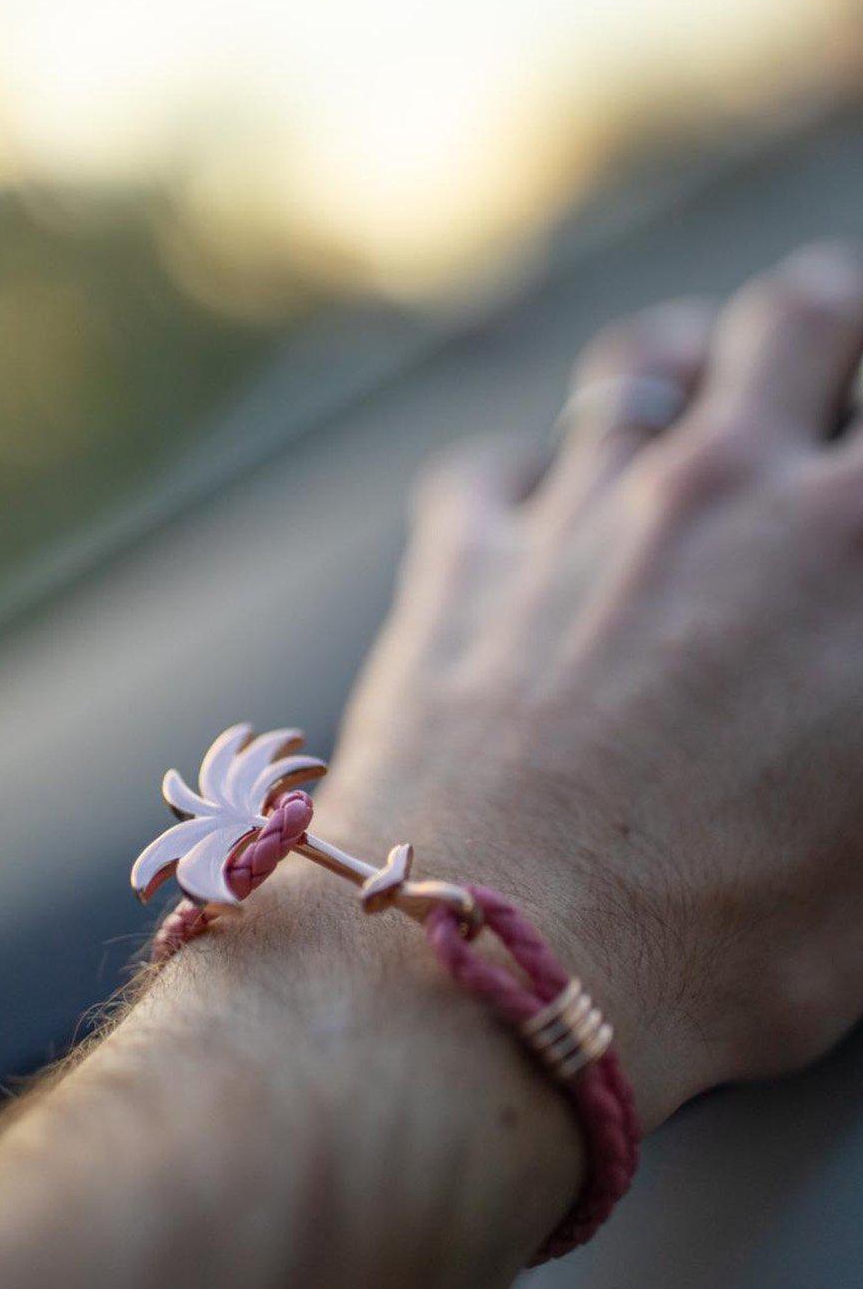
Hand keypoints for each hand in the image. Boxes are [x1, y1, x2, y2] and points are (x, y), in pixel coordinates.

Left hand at [317, 241, 862, 1129]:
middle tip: (838, 372)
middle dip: (837, 324)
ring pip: (644, 359)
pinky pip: (496, 469)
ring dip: (685, 363)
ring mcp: (581, 512)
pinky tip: (537, 522)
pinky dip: (528, 482)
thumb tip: (847, 686)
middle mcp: (727, 490)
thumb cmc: (709, 953)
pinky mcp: (464, 559)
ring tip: (697, 403)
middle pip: (805, 313)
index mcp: (858, 551)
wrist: (482, 975)